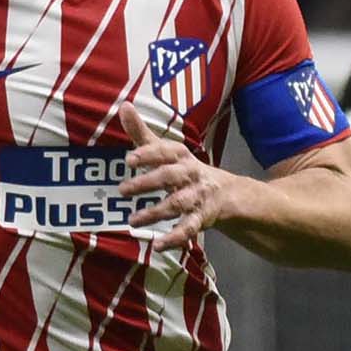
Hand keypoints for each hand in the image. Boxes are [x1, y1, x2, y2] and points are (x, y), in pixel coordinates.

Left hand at [115, 101, 246, 252]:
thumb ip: (142, 132)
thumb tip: (123, 106)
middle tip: (123, 190)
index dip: (149, 155)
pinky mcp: (201, 219)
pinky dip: (175, 238)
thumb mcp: (166, 151)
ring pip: (179, 204)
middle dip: (149, 183)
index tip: (129, 160)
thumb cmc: (185, 170)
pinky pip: (189, 229)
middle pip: (171, 177)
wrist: (228, 194)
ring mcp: (198, 198)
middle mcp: (191, 175)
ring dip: (156, 212)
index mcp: (182, 157)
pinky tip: (158, 244)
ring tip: (133, 220)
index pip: (166, 152)